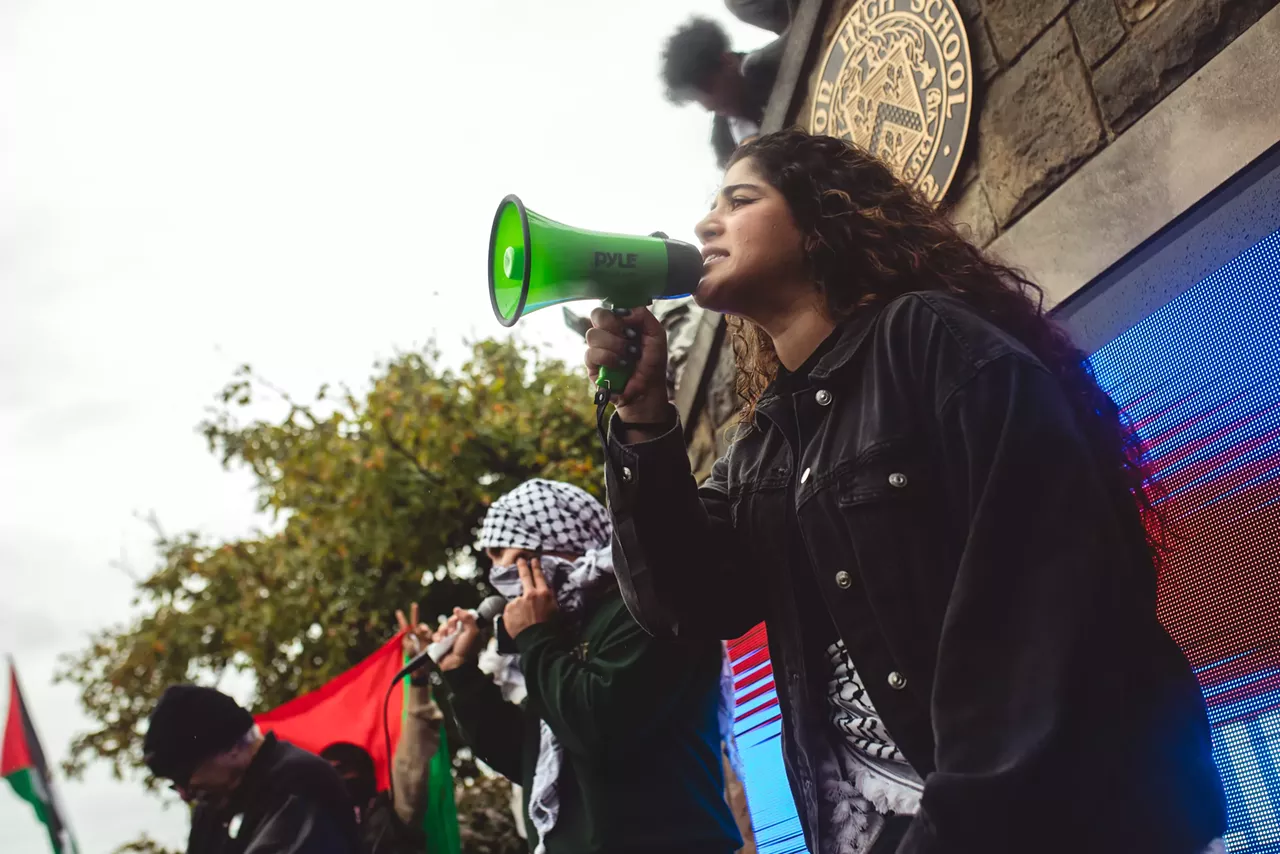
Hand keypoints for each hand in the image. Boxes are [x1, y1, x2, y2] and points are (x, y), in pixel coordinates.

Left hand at [396, 603, 433, 657]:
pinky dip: (434, 636)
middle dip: (414, 613)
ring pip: (425, 628)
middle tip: (414, 605)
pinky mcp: (431, 640)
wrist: (422, 666)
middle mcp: (416, 634)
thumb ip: (409, 642)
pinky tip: (435, 639)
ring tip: (424, 631)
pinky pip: (433, 635)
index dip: (401, 619)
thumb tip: (411, 634)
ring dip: (424, 628)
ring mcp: (424, 636)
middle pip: (415, 622)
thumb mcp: (409, 650)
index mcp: (408, 636)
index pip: (404, 626)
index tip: (398, 612)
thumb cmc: (414, 659)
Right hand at [430, 609, 481, 671]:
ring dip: (443, 632)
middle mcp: (459, 632)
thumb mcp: (472, 633)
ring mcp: (450, 637)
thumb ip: (468, 618)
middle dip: (450, 625)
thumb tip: (457, 609)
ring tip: (446, 639)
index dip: (458, 616)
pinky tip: (440, 642)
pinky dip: (437, 638)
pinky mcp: (441, 643)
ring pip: (443, 627)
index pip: (462, 615)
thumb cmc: (467, 651)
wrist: (456, 666)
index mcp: (469, 628)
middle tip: (453, 633)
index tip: (458, 620)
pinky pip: (436, 635)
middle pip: (451, 620)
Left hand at [502, 557, 557, 638]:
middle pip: (525, 577)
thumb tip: (545, 589)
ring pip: (517, 601)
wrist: (537, 642)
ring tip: (525, 621)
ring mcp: (517, 602)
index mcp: (543, 594)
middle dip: (523, 566)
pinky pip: (510, 611)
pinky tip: (518, 623)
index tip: (533, 560)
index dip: (536, 567)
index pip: (539, 576)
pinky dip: (513, 615)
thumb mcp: (555, 609)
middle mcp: (529, 595)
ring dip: (519, 607)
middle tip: (520, 560)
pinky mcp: (507, 610)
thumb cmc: (549, 628)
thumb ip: (548, 597)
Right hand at [584, 306, 670, 421]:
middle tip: (629, 337)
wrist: (647, 389)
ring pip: (593, 334)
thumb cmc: (652, 362)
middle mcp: (607, 332)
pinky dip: (609, 358)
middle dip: (614, 325)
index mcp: (620, 321)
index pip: (610, 304)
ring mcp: (597, 347)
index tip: (631, 322)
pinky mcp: (591, 364)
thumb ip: (643, 316)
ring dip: (614, 345)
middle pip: (597, 314)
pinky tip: (620, 365)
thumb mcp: (656, 335)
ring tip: (628, 356)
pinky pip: (591, 353)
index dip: (619, 311)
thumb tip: (623, 312)